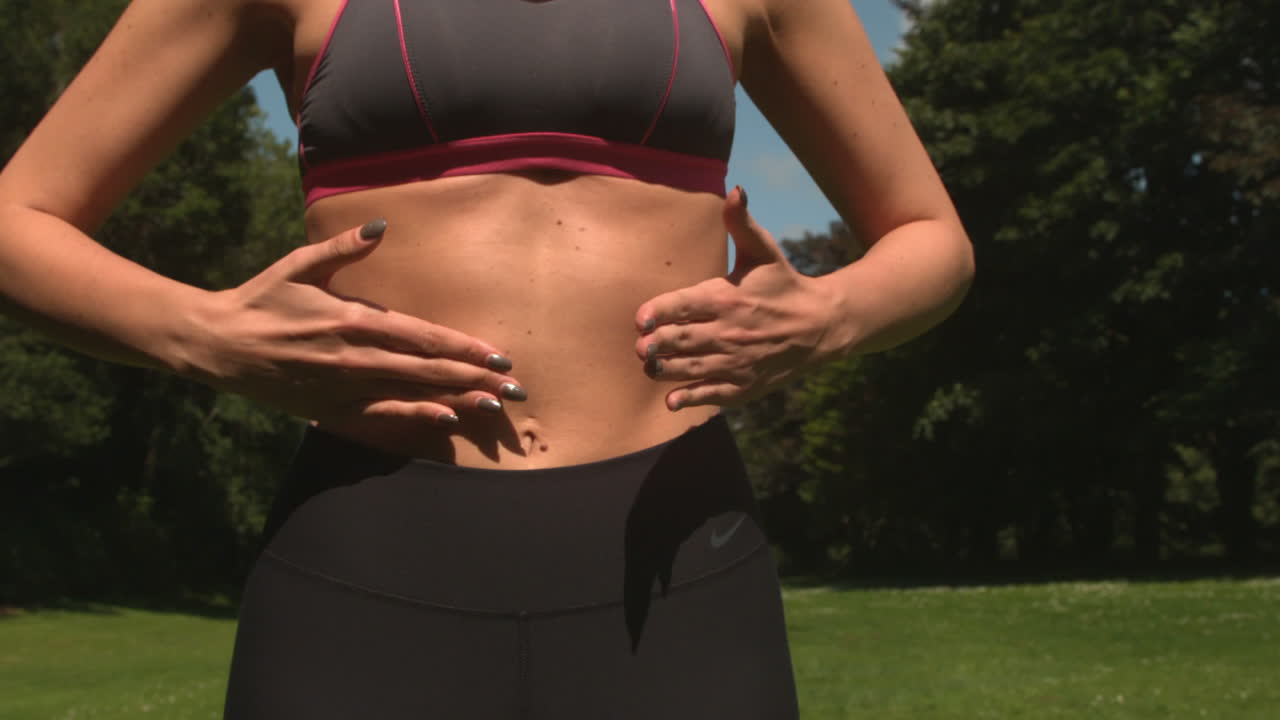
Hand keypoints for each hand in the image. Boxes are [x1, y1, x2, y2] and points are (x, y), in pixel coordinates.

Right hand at [188, 219, 526, 426]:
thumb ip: (342, 250)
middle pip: (427, 369)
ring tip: (494, 407)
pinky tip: (445, 420)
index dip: (463, 347)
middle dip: (474, 378)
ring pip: (411, 395)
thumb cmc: (261, 300)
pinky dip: (414, 418)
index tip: (497, 354)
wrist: (217, 345)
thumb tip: (381, 227)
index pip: (421, 336)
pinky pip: (380, 416)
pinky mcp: (330, 409)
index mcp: (351, 319)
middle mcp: (354, 357)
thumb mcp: (298, 266)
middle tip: (514, 387)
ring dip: (456, 400)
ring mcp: (343, 387)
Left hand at [633, 187, 844, 409]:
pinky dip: (689, 399)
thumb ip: (741, 223)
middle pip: (678, 340)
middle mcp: (728, 332)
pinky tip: (670, 400)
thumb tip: (734, 190)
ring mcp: (736, 362)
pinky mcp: (744, 385)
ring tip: (649, 366)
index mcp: (726, 298)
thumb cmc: (785, 285)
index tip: (639, 320)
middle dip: (653, 345)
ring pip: (689, 368)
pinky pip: (711, 394)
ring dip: (663, 370)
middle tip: (640, 346)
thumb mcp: (764, 252)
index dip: (655, 313)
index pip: (681, 306)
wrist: (821, 326)